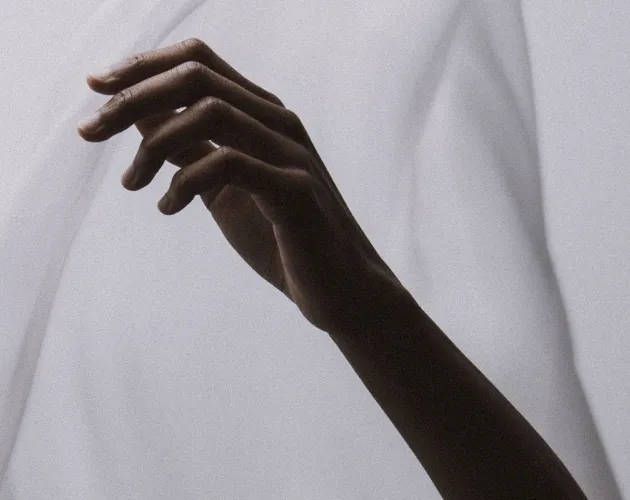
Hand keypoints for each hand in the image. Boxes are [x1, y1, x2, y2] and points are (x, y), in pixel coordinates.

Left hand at [77, 37, 405, 333]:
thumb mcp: (224, 189)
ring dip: (154, 144)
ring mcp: (291, 153)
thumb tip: (141, 121)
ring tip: (134, 185)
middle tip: (91, 131)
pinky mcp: (294, 190)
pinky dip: (184, 183)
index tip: (97, 89)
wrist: (340, 287)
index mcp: (264, 116)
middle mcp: (279, 122)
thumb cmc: (283, 238)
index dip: (144, 66)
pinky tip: (168, 208)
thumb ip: (190, 151)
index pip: (199, 63)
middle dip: (133, 97)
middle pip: (196, 77)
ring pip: (210, 112)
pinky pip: (228, 163)